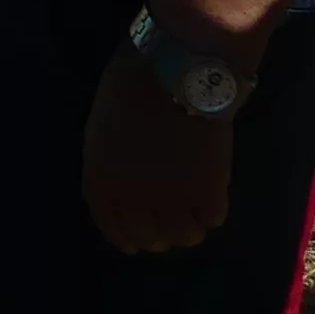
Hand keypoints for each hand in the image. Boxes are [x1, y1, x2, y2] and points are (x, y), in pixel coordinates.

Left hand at [81, 51, 235, 253]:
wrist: (177, 70)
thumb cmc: (133, 82)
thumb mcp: (102, 123)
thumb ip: (108, 158)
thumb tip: (120, 178)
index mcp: (102, 178)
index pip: (110, 223)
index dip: (124, 236)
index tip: (135, 243)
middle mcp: (133, 198)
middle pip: (148, 237)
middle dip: (158, 236)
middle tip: (170, 229)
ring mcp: (172, 199)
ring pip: (184, 236)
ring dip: (188, 230)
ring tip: (194, 216)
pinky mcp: (209, 193)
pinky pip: (212, 219)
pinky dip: (212, 211)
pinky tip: (212, 198)